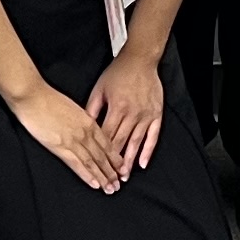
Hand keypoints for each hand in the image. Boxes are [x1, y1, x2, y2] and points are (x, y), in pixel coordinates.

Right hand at [10, 81, 123, 193]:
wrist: (33, 96)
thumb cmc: (49, 98)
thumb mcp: (73, 107)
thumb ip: (82, 120)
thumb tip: (88, 129)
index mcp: (89, 121)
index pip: (107, 144)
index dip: (115, 158)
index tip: (122, 168)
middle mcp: (85, 132)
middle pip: (103, 156)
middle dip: (112, 172)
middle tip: (119, 184)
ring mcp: (73, 140)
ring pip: (93, 162)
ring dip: (103, 177)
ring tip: (110, 189)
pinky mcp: (60, 147)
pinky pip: (77, 164)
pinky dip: (87, 175)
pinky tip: (94, 184)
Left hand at [86, 45, 169, 172]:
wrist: (140, 60)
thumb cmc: (118, 72)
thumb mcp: (99, 89)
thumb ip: (92, 109)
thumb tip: (84, 126)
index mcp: (117, 108)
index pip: (106, 136)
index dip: (100, 153)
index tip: (95, 166)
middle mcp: (132, 114)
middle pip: (120, 143)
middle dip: (114, 163)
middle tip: (109, 179)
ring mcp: (145, 116)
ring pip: (136, 143)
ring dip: (129, 161)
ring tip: (124, 176)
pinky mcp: (156, 114)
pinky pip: (153, 136)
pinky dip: (148, 151)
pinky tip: (143, 163)